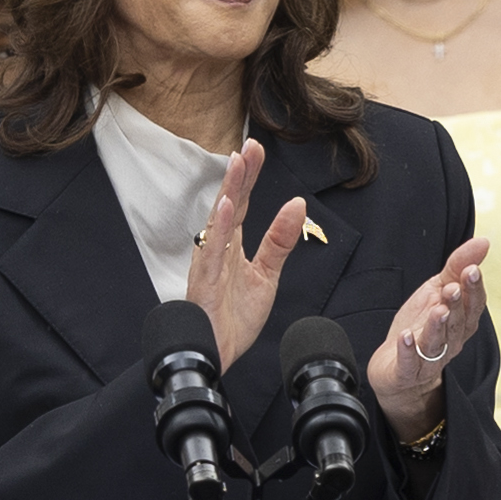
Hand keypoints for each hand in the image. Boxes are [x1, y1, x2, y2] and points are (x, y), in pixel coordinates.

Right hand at [184, 139, 306, 371]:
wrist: (219, 354)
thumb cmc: (234, 316)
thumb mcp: (267, 275)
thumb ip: (279, 241)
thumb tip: (297, 205)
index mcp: (231, 244)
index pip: (241, 202)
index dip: (249, 175)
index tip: (256, 148)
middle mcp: (217, 247)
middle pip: (229, 202)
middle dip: (240, 173)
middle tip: (250, 145)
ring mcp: (208, 262)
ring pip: (218, 220)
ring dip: (227, 191)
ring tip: (237, 163)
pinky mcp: (203, 281)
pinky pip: (210, 250)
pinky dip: (217, 227)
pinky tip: (223, 207)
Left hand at [367, 235, 491, 444]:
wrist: (396, 367)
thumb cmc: (421, 324)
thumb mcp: (437, 290)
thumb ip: (458, 267)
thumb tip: (484, 241)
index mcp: (461, 321)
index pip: (472, 305)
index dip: (473, 289)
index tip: (472, 270)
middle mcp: (450, 341)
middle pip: (457, 323)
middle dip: (456, 305)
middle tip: (453, 287)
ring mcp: (429, 358)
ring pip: (437, 343)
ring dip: (437, 326)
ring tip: (437, 311)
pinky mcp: (407, 372)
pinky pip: (410, 363)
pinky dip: (408, 351)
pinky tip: (405, 337)